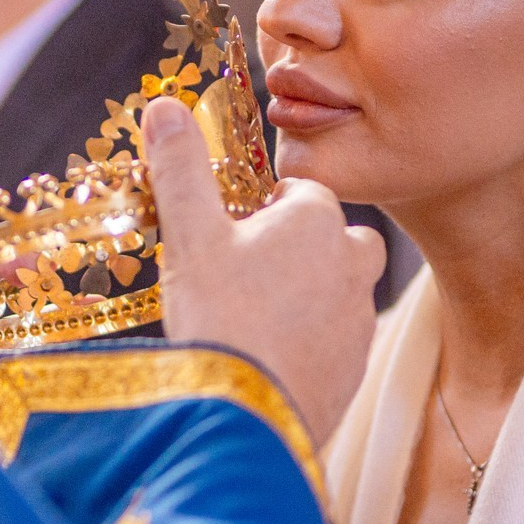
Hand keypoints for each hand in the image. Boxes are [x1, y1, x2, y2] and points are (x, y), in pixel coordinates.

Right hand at [142, 95, 384, 443]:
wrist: (246, 418)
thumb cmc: (220, 316)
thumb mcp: (190, 234)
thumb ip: (180, 167)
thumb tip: (164, 105)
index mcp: (317, 218)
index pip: (298, 193)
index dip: (259, 211)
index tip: (226, 238)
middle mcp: (354, 261)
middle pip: (329, 237)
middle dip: (294, 249)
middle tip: (241, 277)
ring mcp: (359, 317)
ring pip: (336, 289)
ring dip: (304, 295)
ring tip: (251, 321)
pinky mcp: (356, 367)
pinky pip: (335, 338)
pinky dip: (309, 341)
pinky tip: (266, 358)